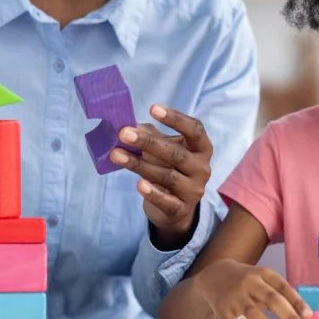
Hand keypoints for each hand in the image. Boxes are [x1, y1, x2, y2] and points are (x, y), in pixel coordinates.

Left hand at [109, 105, 211, 246]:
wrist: (174, 208)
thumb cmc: (168, 168)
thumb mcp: (163, 149)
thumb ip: (150, 135)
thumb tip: (127, 125)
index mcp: (201, 148)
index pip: (195, 130)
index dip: (175, 118)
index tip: (152, 108)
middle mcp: (202, 169)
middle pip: (176, 154)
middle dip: (148, 143)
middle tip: (123, 133)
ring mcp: (193, 190)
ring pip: (167, 176)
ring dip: (139, 165)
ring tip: (116, 154)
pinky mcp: (180, 209)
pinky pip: (166, 201)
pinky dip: (152, 193)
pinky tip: (139, 185)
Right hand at [191, 260, 313, 318]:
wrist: (213, 274)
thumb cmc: (246, 280)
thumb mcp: (262, 279)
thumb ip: (280, 295)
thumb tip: (303, 316)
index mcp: (263, 274)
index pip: (283, 287)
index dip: (297, 301)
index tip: (309, 316)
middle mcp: (249, 283)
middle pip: (271, 299)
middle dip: (289, 316)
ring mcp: (235, 296)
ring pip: (252, 313)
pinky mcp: (222, 309)